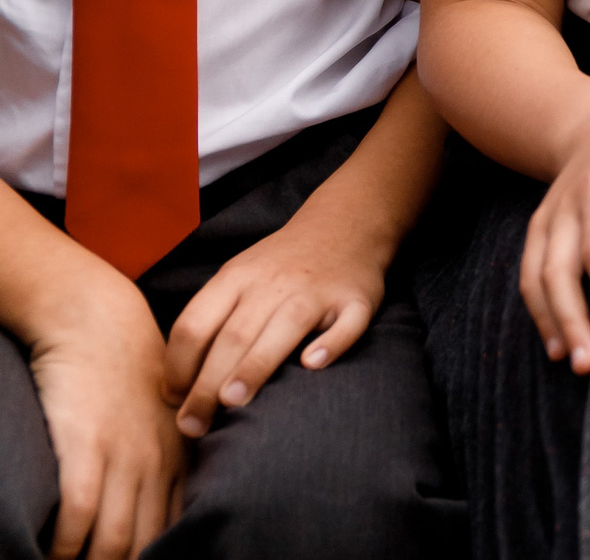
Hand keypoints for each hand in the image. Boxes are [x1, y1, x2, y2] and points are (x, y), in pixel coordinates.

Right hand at [22, 265, 182, 559]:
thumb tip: (164, 507)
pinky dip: (67, 543)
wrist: (98, 322)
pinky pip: (80, 511)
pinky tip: (56, 554)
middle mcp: (158, 460)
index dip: (160, 554)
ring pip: (114, 536)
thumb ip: (168, 458)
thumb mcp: (163, 415)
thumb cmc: (126, 371)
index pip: (177, 523)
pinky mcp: (86, 444)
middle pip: (145, 539)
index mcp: (180, 454)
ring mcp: (123, 453)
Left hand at [163, 202, 393, 439]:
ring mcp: (318, 290)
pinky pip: (347, 323)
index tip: (174, 401)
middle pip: (234, 335)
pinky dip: (332, 343)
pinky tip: (314, 364)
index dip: (177, 367)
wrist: (345, 223)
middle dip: (207, 383)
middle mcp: (274, 282)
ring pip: (284, 327)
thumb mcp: (238, 276)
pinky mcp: (357, 299)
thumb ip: (213, 320)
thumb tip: (178, 385)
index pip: (195, 324)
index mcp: (236, 277)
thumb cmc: (280, 265)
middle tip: (193, 425)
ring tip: (233, 402)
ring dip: (256, 364)